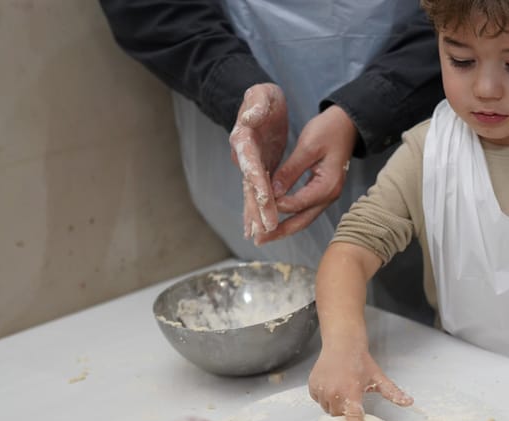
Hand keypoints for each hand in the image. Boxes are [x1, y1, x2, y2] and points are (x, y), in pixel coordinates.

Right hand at [229, 83, 288, 238]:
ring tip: (260, 238)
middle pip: (251, 186)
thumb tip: (249, 118)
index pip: (251, 164)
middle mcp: (243, 156)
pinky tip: (258, 230)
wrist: (260, 101)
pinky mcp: (257, 171)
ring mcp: (249, 166)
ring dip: (257, 217)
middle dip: (259, 209)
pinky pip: (258, 194)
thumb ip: (256, 105)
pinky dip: (258, 212)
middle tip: (266, 230)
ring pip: (253, 195)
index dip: (258, 182)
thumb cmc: (263, 96)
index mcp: (244, 139)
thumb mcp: (262, 94)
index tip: (266, 200)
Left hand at [253, 105, 357, 245]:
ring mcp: (326, 196)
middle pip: (302, 221)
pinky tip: (275, 220)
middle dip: (279, 231)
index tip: (257, 206)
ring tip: (263, 237)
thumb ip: (290, 171)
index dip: (277, 206)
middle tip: (258, 240)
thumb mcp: (307, 146)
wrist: (346, 124)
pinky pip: (304, 209)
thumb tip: (272, 192)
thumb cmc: (329, 130)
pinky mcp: (321, 192)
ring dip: (283, 228)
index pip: (298, 203)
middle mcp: (328, 196)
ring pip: (303, 218)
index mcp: (327, 185)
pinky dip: (289, 216)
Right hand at [308, 346, 412, 420]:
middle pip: (339, 417)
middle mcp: (334, 393)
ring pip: (327, 409)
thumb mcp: (378, 378)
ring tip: (342, 390)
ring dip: (334, 405)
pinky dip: (324, 397)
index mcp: (351, 393)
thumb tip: (409, 402)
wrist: (342, 343)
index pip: (352, 419)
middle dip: (345, 412)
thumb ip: (393, 393)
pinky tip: (332, 386)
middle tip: (352, 399)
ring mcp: (321, 390)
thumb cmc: (361, 361)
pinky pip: (318, 400)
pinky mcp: (312, 387)